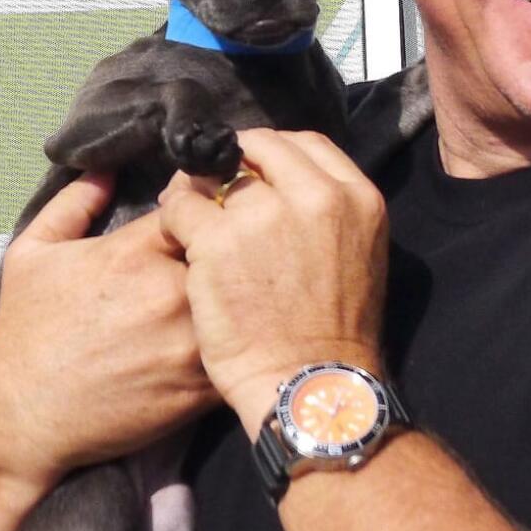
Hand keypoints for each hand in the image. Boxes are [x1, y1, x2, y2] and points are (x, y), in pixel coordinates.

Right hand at [0, 173, 219, 493]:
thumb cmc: (25, 334)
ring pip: (241, 301)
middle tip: (223, 258)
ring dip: (240, 296)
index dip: (199, 209)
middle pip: (228, 251)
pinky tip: (228, 339)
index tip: (195, 218)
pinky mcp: (202, 385)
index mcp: (135, 251)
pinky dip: (240, 341)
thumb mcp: (32, 253)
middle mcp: (170, 290)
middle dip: (228, 251)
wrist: (24, 418)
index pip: (196, 207)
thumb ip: (72, 204)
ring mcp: (191, 340)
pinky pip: (241, 350)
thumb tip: (104, 169)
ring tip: (233, 297)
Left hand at [157, 129, 388, 433]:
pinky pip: (180, 206)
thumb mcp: (357, 254)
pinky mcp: (217, 240)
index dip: (273, 153)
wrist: (310, 386)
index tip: (255, 170)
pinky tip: (176, 237)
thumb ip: (326, 211)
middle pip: (260, 147)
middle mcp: (314, 195)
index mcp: (356, 197)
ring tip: (192, 215)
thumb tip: (282, 185)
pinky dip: (173, 217)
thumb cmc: (336, 333)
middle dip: (234, 162)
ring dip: (200, 190)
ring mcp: (264, 215)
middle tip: (216, 186)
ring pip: (216, 175)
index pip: (306, 144)